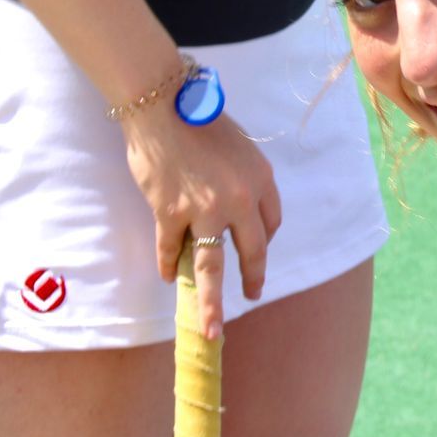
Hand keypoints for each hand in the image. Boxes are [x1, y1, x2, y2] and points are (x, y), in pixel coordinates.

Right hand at [122, 107, 282, 339]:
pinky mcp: (171, 214)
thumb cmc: (202, 120)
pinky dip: (168, 266)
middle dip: (253, 279)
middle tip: (252, 296)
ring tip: (213, 330)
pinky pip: (172, 250)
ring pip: (211, 267)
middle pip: (252, 251)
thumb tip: (237, 210)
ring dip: (212, 304)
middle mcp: (239, 199)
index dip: (263, 240)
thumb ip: (243, 180)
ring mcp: (204, 210)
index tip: (255, 251)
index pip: (271, 223)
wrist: (166, 106)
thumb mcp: (240, 147)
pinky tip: (168, 277)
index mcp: (262, 179)